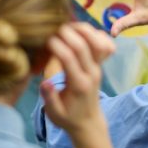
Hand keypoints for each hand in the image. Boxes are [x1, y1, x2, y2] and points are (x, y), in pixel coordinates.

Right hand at [40, 23, 116, 147]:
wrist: (89, 122)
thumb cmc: (68, 118)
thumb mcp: (54, 114)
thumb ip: (50, 98)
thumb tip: (45, 83)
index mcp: (78, 85)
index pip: (69, 58)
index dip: (57, 45)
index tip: (45, 40)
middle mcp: (91, 73)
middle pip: (83, 46)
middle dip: (67, 33)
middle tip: (52, 27)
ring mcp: (98, 67)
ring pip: (96, 41)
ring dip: (81, 29)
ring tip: (65, 25)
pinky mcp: (100, 64)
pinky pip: (103, 44)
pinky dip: (94, 33)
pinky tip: (79, 30)